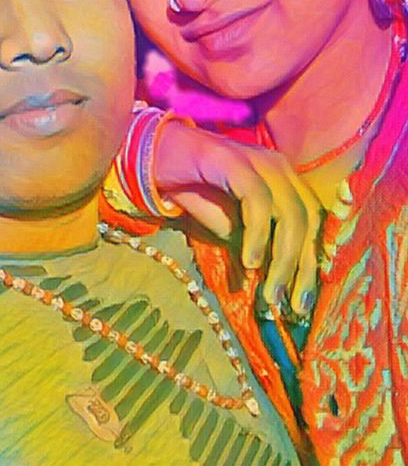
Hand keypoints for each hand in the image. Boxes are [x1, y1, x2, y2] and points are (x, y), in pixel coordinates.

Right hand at [154, 119, 320, 314]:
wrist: (151, 160)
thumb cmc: (193, 192)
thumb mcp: (228, 227)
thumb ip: (252, 247)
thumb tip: (272, 285)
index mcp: (284, 180)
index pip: (313, 222)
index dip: (312, 261)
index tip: (303, 299)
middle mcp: (278, 167)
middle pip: (308, 219)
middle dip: (302, 267)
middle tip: (292, 305)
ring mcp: (258, 160)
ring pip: (290, 213)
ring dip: (283, 259)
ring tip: (270, 293)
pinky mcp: (234, 161)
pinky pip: (257, 201)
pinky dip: (258, 235)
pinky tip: (249, 262)